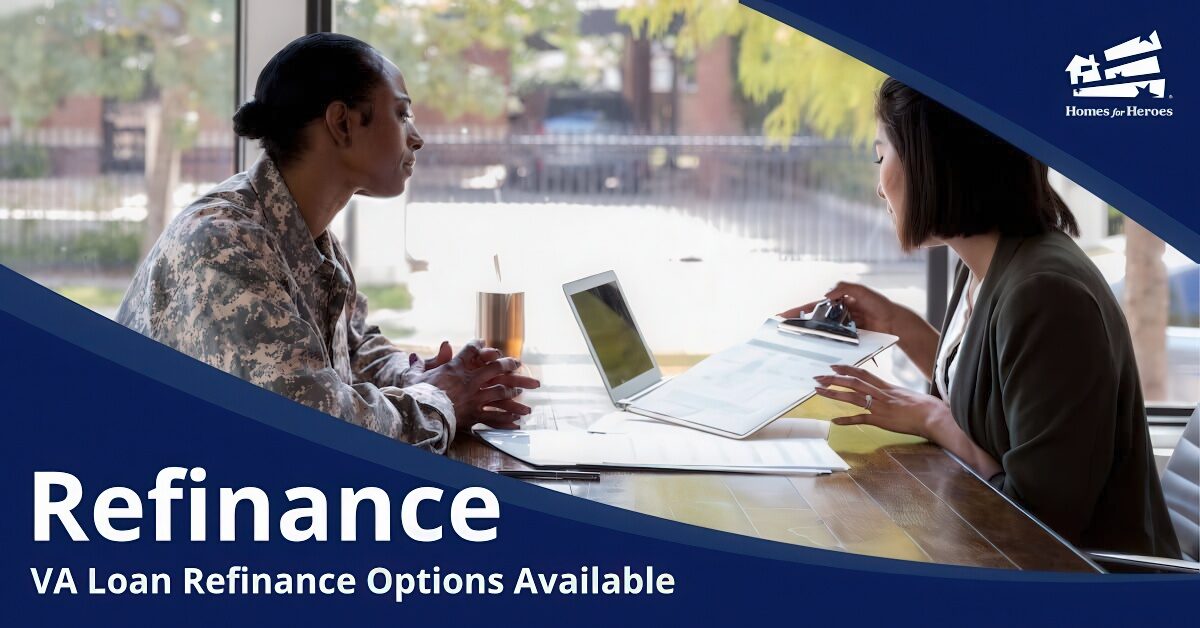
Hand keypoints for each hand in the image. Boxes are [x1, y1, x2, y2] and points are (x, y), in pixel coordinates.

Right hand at [406, 341, 540, 430]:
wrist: (419, 413)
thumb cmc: (416, 394)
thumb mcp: (415, 376)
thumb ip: (420, 364)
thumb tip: (418, 353)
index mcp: (455, 368)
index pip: (471, 350)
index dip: (479, 345)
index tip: (484, 343)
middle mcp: (469, 380)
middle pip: (495, 368)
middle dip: (508, 364)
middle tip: (517, 363)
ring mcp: (474, 397)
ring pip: (500, 391)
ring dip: (512, 391)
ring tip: (519, 392)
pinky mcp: (475, 415)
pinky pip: (495, 416)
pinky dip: (506, 419)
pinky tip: (516, 420)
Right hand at [779, 281, 898, 334]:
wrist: (894, 321)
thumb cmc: (879, 304)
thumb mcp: (861, 290)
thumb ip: (843, 288)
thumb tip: (825, 295)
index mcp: (835, 301)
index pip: (811, 306)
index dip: (795, 311)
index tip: (779, 316)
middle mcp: (835, 315)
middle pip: (812, 320)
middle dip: (796, 325)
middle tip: (781, 332)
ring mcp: (841, 327)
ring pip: (821, 332)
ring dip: (808, 337)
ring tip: (793, 343)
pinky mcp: (848, 338)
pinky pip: (834, 342)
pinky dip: (824, 345)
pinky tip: (814, 350)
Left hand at [812, 364, 947, 438]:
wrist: (933, 415)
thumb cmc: (924, 406)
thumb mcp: (906, 394)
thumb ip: (893, 393)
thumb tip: (887, 393)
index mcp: (886, 386)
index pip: (862, 373)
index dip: (847, 369)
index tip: (834, 366)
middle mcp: (880, 393)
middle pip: (853, 382)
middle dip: (834, 379)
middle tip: (818, 377)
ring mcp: (880, 406)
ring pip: (852, 396)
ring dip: (834, 394)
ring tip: (818, 392)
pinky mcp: (881, 420)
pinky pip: (861, 418)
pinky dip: (847, 420)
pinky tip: (835, 421)